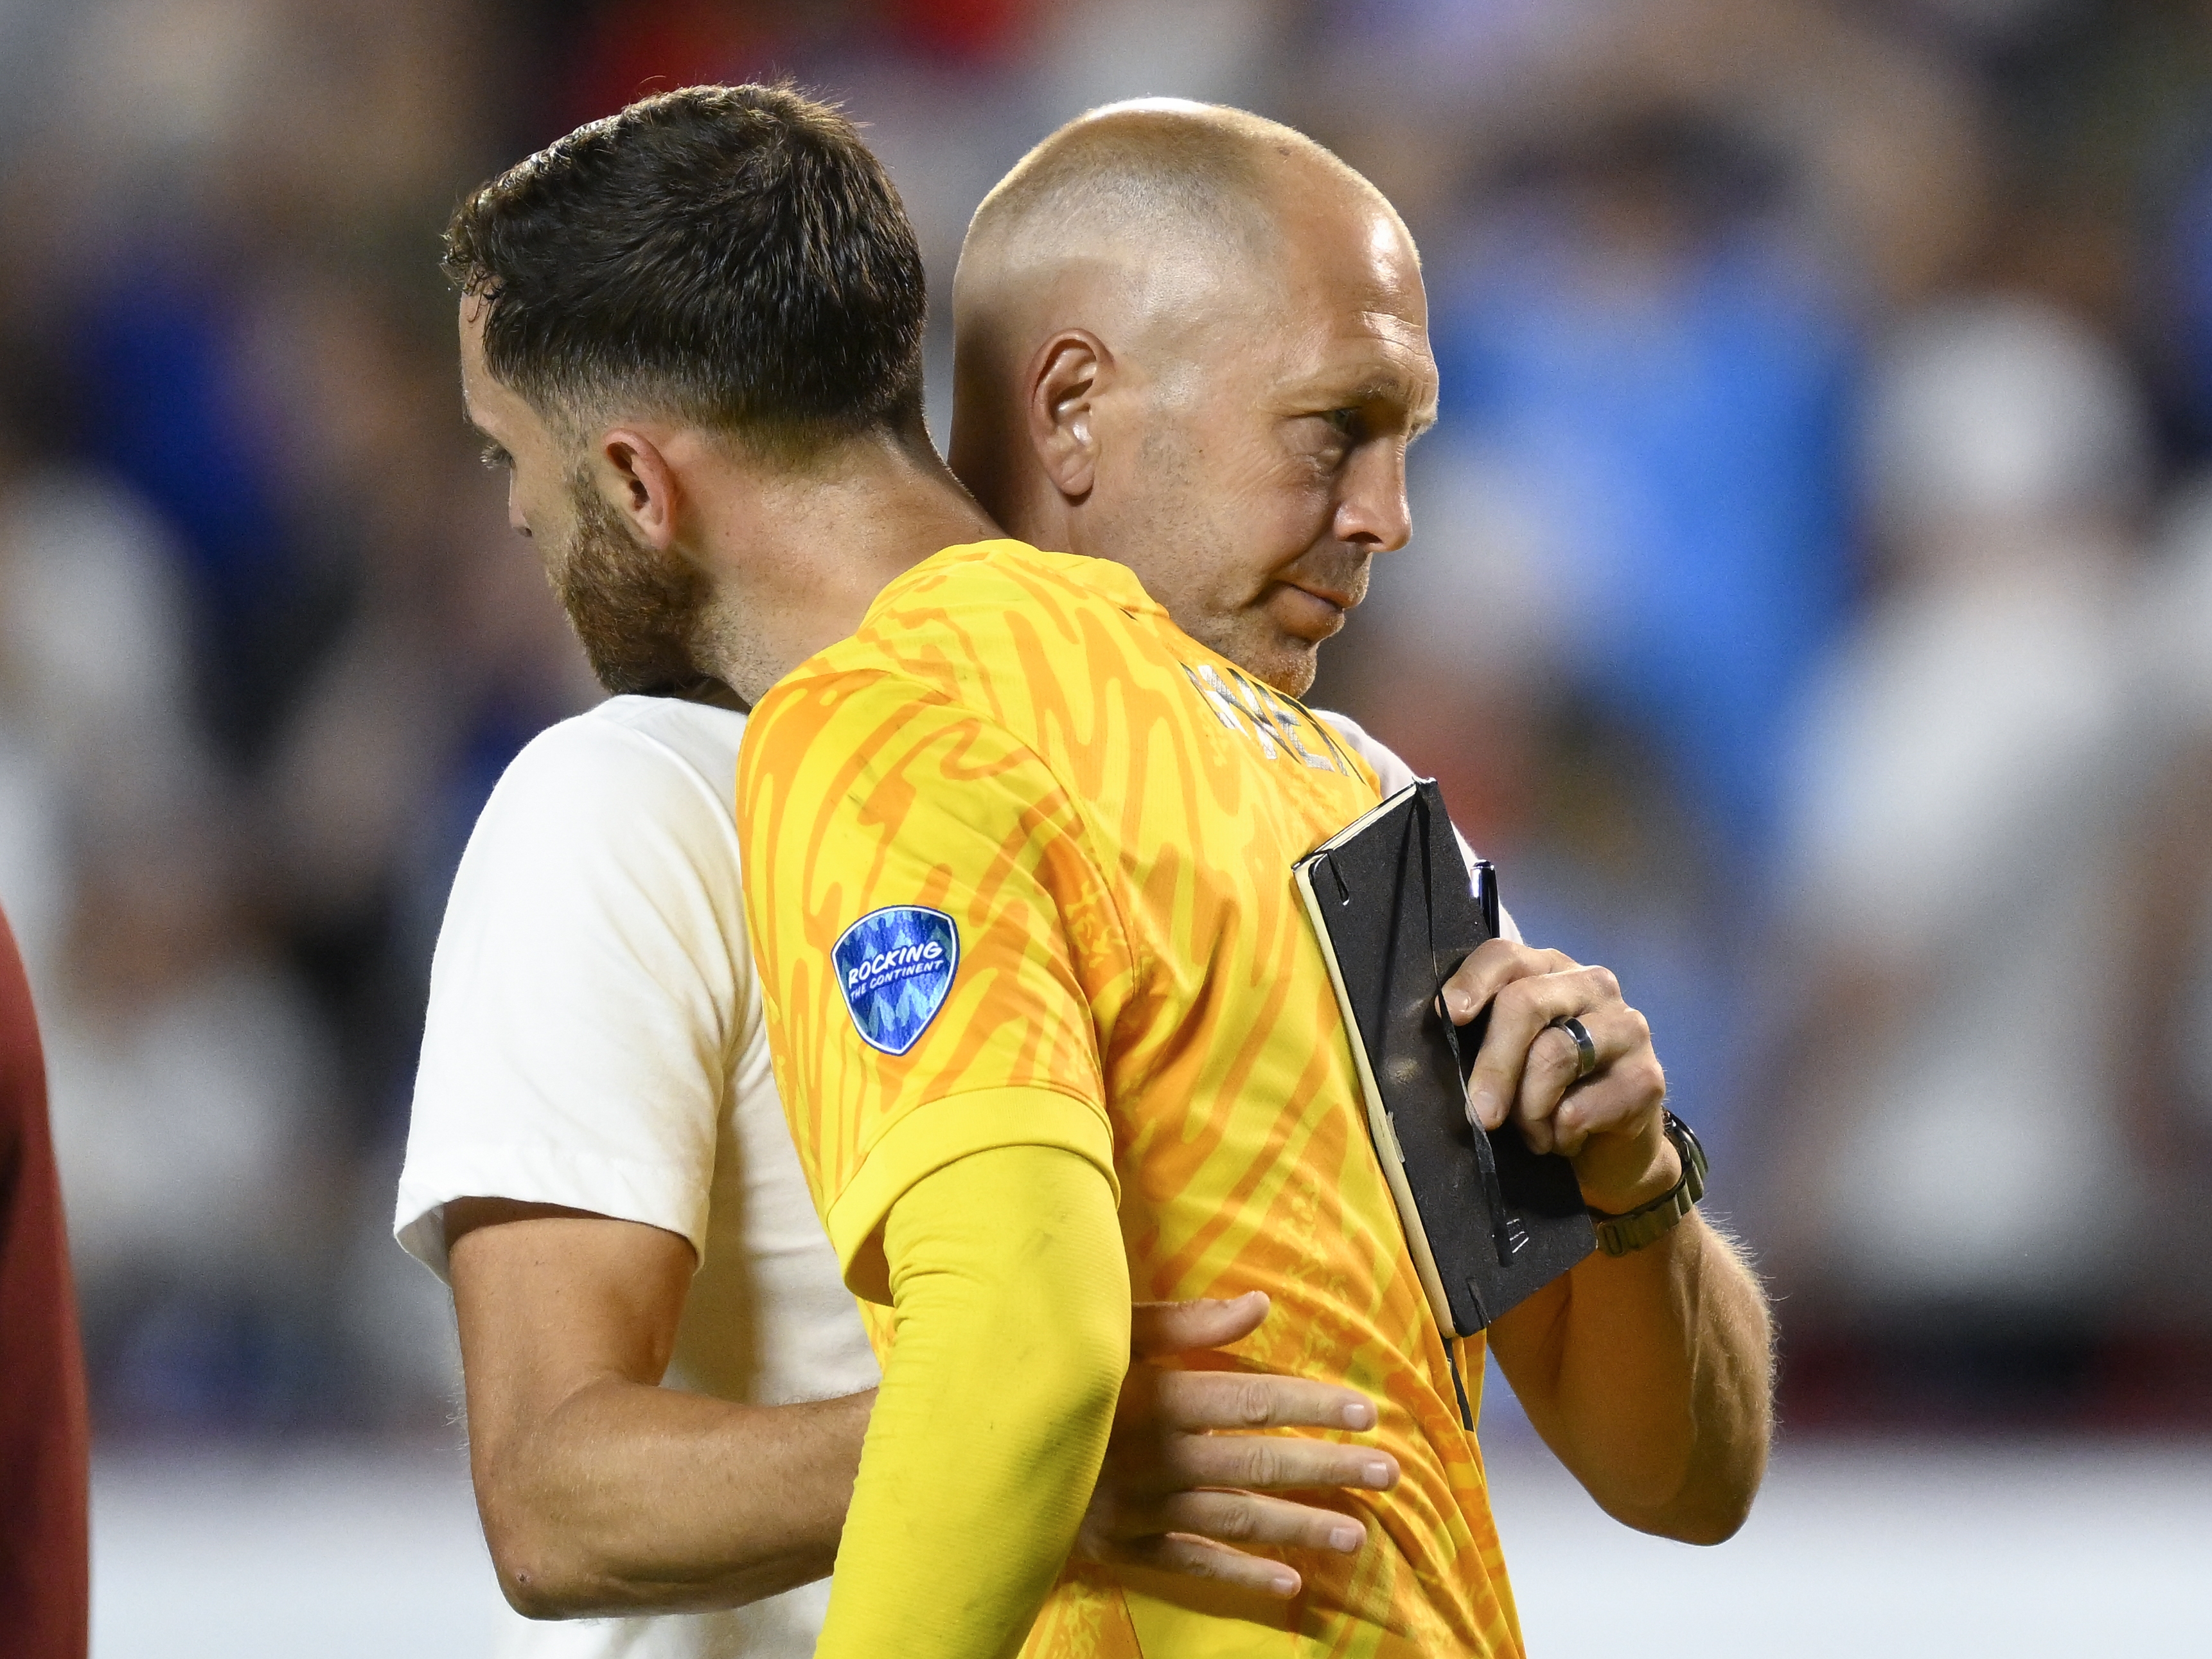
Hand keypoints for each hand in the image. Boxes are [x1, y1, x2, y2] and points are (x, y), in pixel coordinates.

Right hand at [1076, 1291, 1398, 1598]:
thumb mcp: (1108, 1331)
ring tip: (1357, 1534)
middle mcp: (1157, 1457)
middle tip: (1387, 1473)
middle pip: (1257, 1462)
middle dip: (1327, 1467)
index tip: (1365, 1410)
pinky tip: (1289, 1584)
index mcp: (1157, 1397)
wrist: (974, 1443)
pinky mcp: (1122, 1545)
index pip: (1251, 1400)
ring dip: (1300, 1526)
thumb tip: (1259, 1304)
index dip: (1310, 1404)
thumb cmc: (1048, 1370)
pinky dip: (1241, 1577)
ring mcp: (1141, 1508)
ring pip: (1236, 1519)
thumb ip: (1184, 1322)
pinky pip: (1191, 1565)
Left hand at [1442, 939, 1674, 1214]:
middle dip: (1493, 1064)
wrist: (1610, 1152)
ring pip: (1553, 1056)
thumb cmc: (1546, 1096)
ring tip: (1532, 1135)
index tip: (1447, 1013)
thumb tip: (1436, 1041)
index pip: (1505, 955)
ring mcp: (1626, 1026)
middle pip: (1525, 1003)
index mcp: (1549, 970)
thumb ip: (1481, 1038)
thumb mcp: (1508, 1060)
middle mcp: (1591, 984)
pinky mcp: (1647, 1076)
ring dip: (1529, 1110)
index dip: (1472, 981)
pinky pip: (1581, 1108)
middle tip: (1479, 1115)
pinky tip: (1565, 1142)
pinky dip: (1560, 1135)